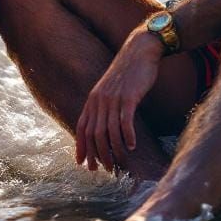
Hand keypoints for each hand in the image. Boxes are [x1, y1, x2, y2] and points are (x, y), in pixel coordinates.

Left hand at [75, 27, 162, 171]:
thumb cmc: (127, 73)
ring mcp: (113, 98)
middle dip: (98, 155)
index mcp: (93, 99)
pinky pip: (126, 121)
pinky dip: (127, 136)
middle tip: (105, 170)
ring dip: (113, 150)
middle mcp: (99, 99)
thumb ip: (103, 106)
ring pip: (109, 131)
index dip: (81, 147)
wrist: (139, 51)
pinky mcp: (129, 96)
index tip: (83, 164)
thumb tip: (102, 127)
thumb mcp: (109, 89)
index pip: (82, 127)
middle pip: (94, 134)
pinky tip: (131, 146)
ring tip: (119, 164)